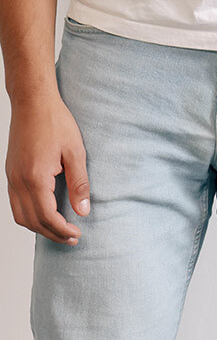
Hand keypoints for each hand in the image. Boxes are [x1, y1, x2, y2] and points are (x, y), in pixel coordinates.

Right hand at [6, 90, 89, 243]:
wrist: (32, 102)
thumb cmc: (55, 122)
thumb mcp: (75, 151)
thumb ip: (79, 183)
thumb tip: (83, 211)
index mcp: (35, 178)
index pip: (47, 216)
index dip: (62, 230)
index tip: (77, 234)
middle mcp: (19, 182)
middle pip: (32, 221)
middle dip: (52, 233)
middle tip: (71, 238)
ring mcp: (11, 178)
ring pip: (20, 216)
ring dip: (39, 227)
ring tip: (59, 229)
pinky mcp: (10, 173)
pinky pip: (15, 204)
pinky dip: (29, 215)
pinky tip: (44, 212)